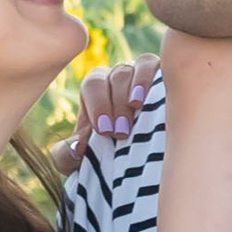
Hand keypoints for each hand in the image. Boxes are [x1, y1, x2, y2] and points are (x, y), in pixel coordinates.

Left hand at [58, 56, 158, 170]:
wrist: (135, 166)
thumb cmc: (105, 157)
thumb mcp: (78, 161)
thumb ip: (65, 156)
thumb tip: (77, 147)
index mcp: (96, 89)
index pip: (93, 85)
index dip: (98, 105)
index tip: (104, 131)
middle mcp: (120, 77)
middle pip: (117, 76)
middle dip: (117, 104)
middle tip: (121, 133)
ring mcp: (145, 74)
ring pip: (139, 65)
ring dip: (137, 85)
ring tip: (136, 107)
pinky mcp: (166, 79)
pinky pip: (160, 66)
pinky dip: (155, 76)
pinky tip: (157, 96)